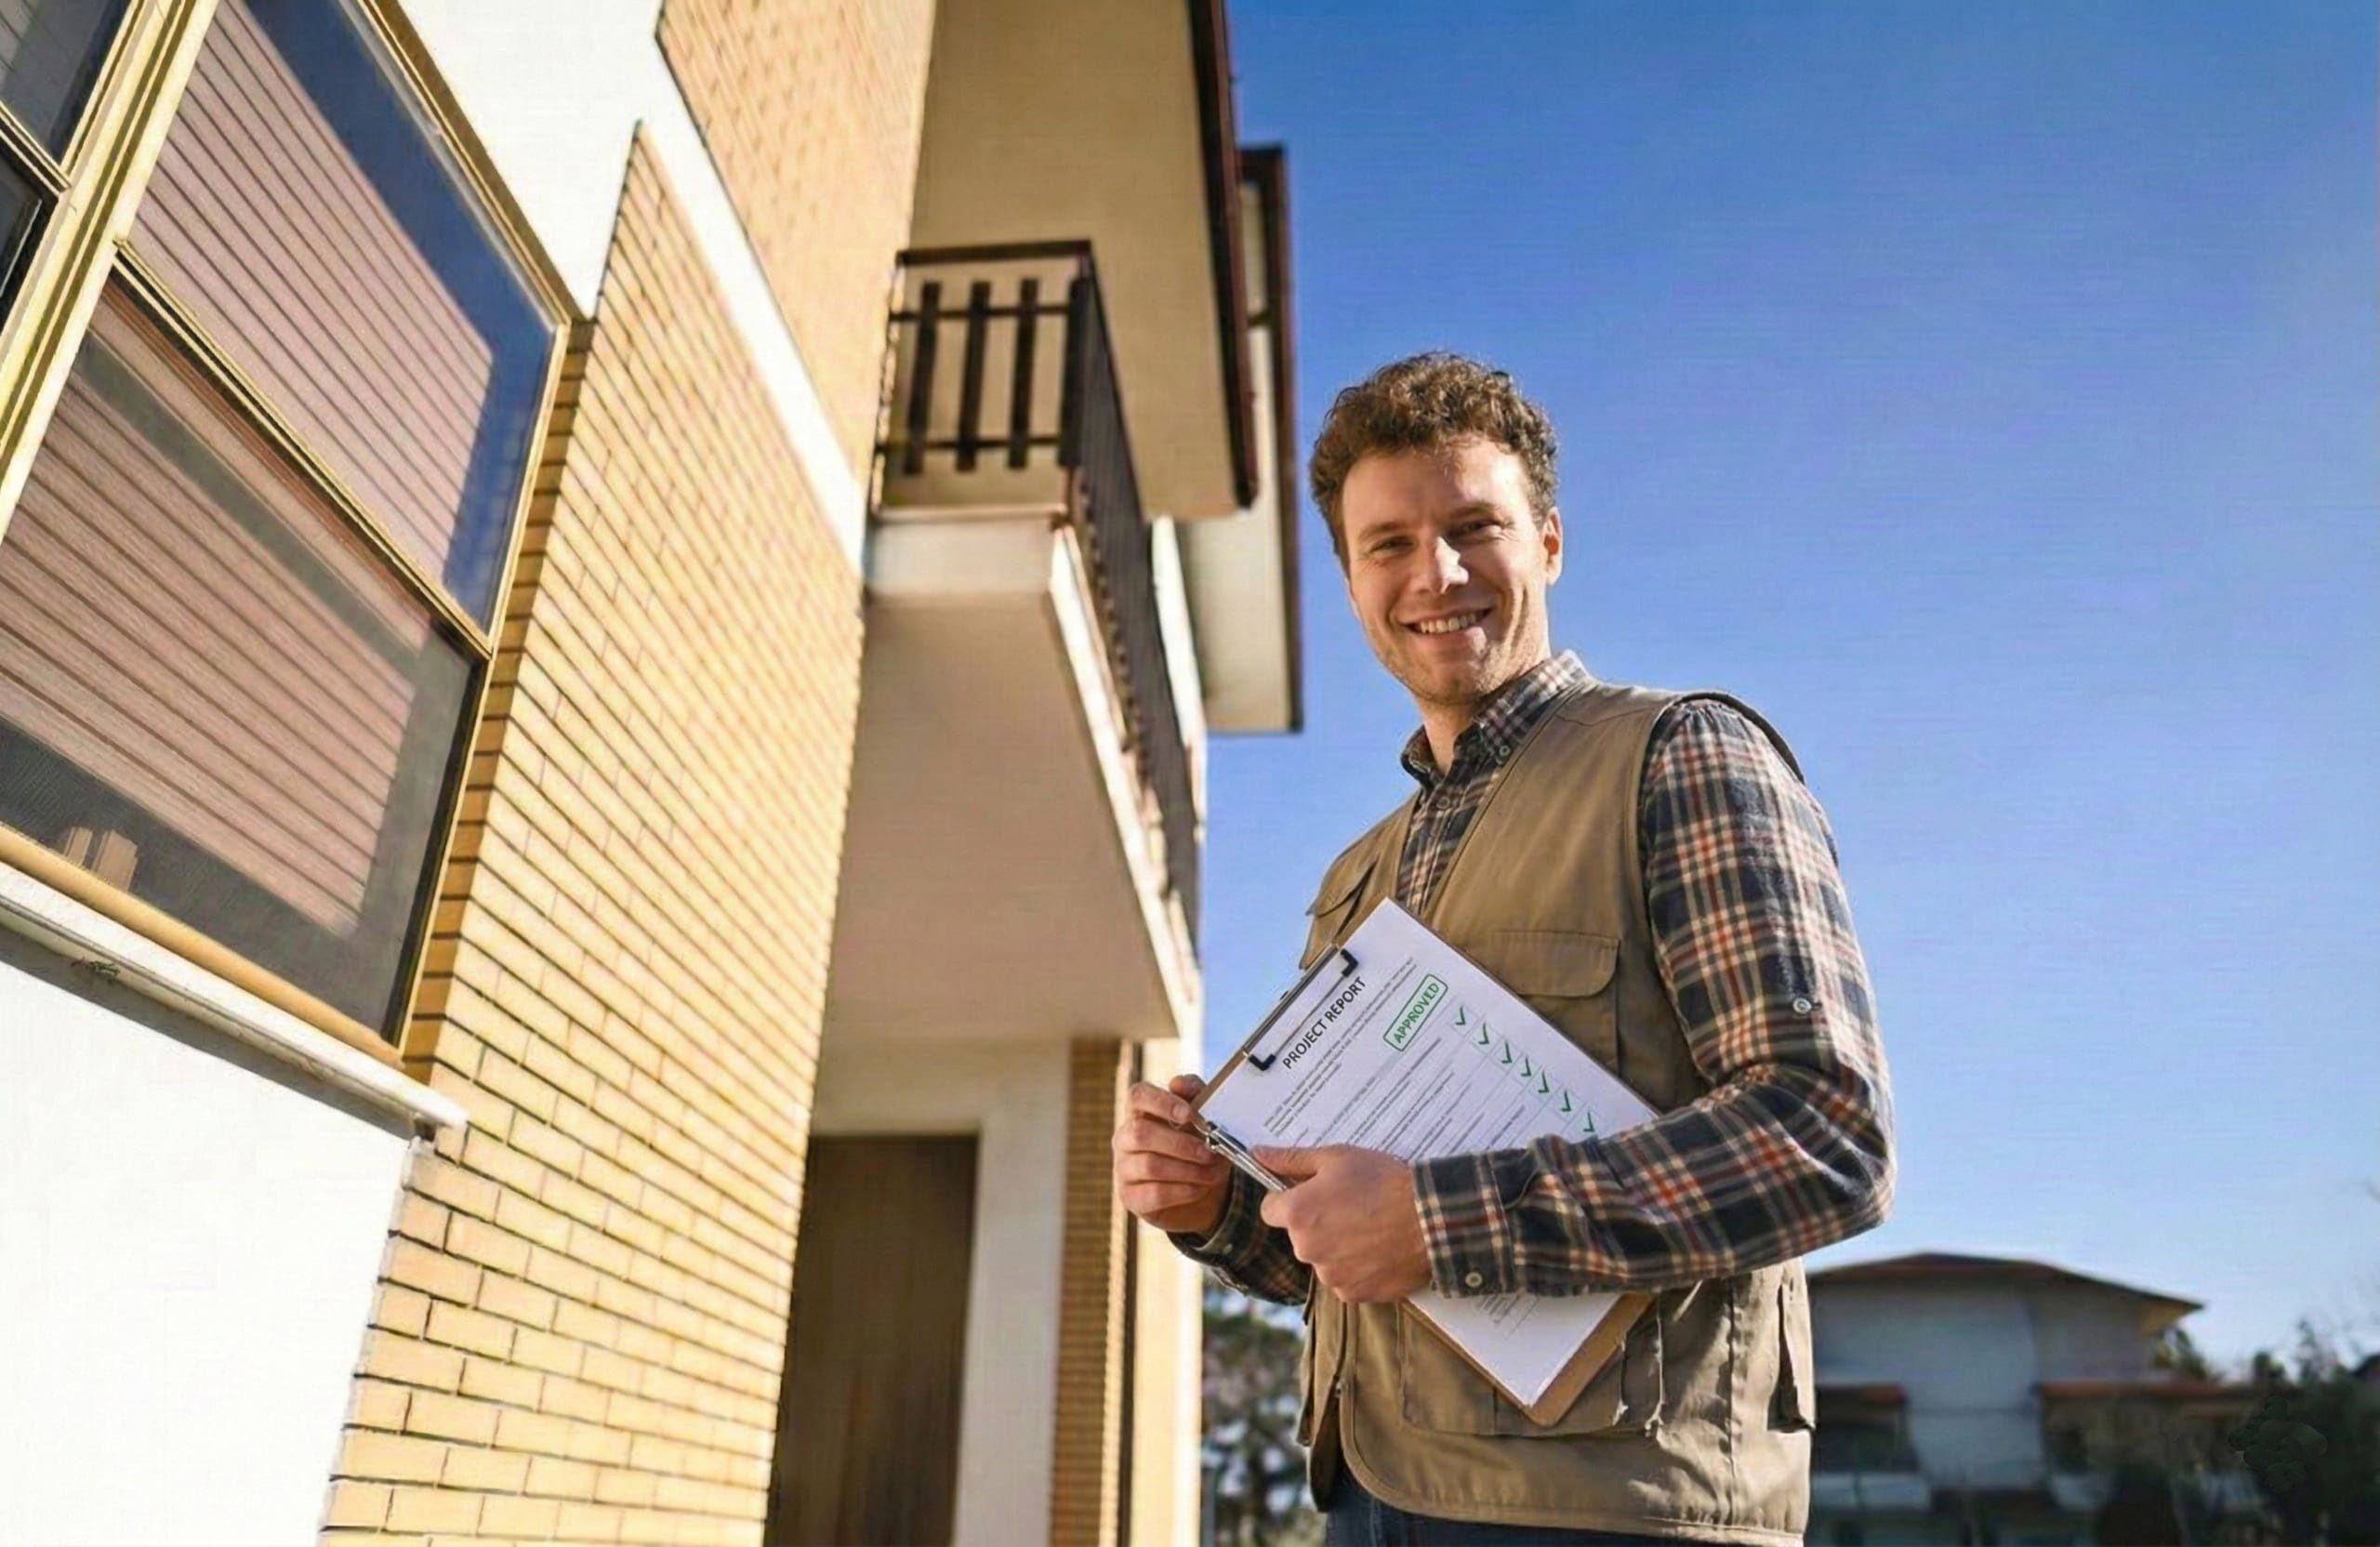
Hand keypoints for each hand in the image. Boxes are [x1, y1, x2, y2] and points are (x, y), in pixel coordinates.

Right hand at [1113, 1075, 1232, 1236]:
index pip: (1137, 1096)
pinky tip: (1199, 1188)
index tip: (1188, 1114)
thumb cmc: (1197, 1145)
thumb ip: (1195, 1094)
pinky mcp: (1132, 1197)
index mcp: (1140, 1112)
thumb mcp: (1203, 1118)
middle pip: (1141, 1133)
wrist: (1202, 1191)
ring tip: (1212, 1172)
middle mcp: (1125, 1138)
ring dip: (1188, 1170)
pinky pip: (1155, 1193)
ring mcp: (1124, 1168)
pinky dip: (1183, 1190)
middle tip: (1209, 1152)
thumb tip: (1178, 1083)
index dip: (1161, 1102)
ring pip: (1150, 1165)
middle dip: (1180, 1144)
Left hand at [1255, 1145, 1431, 1303]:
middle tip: (1352, 1207)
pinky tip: (1379, 1249)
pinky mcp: (1353, 1294)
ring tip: (1371, 1228)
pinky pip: (1346, 1280)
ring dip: (1338, 1247)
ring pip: (1323, 1259)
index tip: (1314, 1193)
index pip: (1270, 1209)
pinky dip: (1358, 1268)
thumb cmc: (1384, 1182)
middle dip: (1318, 1223)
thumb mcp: (1337, 1158)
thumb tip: (1257, 1154)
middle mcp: (1306, 1249)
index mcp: (1297, 1213)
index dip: (1291, 1198)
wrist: (1432, 1219)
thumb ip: (1291, 1159)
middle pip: (1299, 1235)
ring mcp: (1330, 1275)